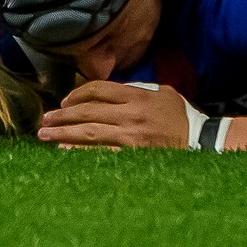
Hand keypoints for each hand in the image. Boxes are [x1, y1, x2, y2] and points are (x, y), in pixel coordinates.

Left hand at [37, 80, 189, 149]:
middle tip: (45, 119)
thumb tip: (109, 92)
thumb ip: (136, 89)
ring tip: (45, 134)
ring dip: (63, 133)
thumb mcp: (163, 93)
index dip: (77, 94)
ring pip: (89, 133)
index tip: (64, 101)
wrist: (201, 142)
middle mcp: (131, 115)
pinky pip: (100, 154)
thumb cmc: (181, 117)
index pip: (99, 90)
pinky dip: (80, 152)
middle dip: (62, 115)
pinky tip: (65, 151)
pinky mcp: (133, 156)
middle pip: (88, 112)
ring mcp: (131, 138)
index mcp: (138, 97)